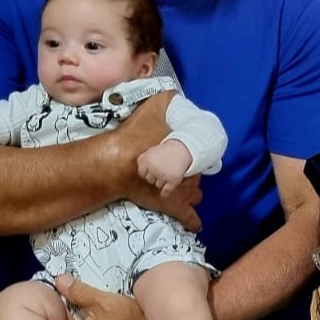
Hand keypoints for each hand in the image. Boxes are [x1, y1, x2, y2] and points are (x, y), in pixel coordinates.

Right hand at [113, 92, 202, 231]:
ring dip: (190, 191)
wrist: (119, 162)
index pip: (200, 152)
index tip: (185, 151)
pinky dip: (193, 221)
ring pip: (196, 193)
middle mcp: (192, 171)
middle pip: (197, 172)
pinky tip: (194, 224)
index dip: (193, 152)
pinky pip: (190, 218)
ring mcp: (185, 192)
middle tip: (178, 168)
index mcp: (190, 149)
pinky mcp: (174, 207)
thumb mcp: (156, 104)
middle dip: (190, 171)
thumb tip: (176, 95)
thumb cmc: (138, 134)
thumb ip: (168, 99)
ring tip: (180, 188)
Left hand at [137, 139, 193, 195]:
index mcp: (147, 160)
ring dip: (161, 181)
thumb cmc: (165, 152)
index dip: (147, 171)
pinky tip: (164, 193)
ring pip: (158, 185)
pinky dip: (164, 193)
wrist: (181, 150)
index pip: (142, 173)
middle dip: (154, 176)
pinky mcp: (173, 180)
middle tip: (160, 170)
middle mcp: (154, 168)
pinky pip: (166, 191)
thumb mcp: (151, 151)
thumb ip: (142, 159)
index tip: (151, 169)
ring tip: (166, 174)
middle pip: (149, 179)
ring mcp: (164, 175)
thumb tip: (138, 167)